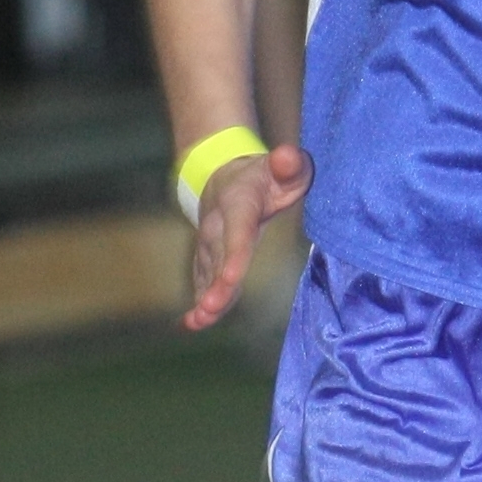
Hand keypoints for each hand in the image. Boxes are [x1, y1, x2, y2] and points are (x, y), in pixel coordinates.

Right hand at [183, 143, 312, 329]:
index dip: (234, 256)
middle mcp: (218, 226)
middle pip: (217, 260)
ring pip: (207, 273)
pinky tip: (193, 324)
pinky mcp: (207, 257)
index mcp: (239, 206)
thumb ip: (288, 164)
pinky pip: (203, 280)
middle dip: (214, 287)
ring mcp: (209, 243)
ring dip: (203, 298)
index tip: (230, 278)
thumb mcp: (283, 166)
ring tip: (197, 323)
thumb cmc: (266, 176)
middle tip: (209, 312)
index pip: (238, 233)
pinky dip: (199, 301)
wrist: (227, 176)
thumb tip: (288, 157)